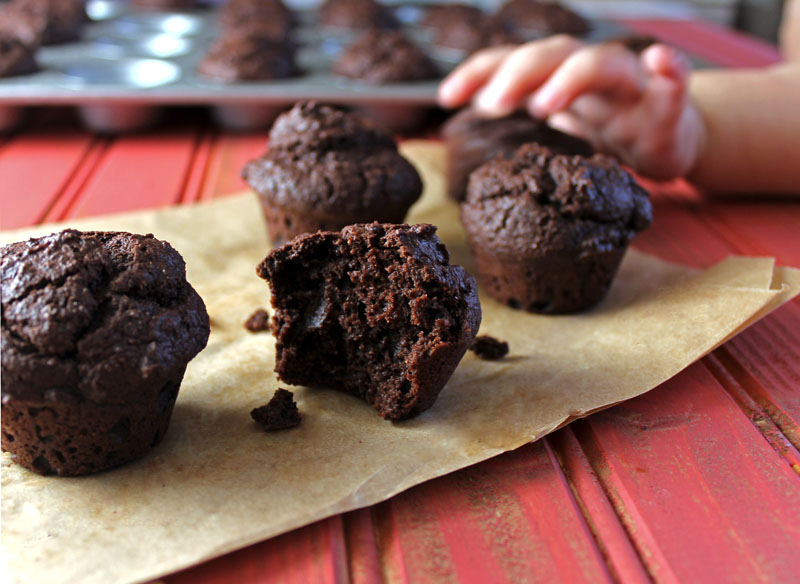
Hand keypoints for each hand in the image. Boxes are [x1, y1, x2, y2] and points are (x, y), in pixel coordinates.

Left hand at [438, 35, 705, 180]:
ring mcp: (629, 85)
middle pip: (552, 55)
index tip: (446, 97)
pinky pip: (674, 79)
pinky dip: (669, 68)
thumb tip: (458, 119)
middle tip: (490, 105)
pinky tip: (660, 60)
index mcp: (558, 78)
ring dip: (571, 77)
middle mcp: (591, 71)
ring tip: (544, 104)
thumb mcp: (556, 127)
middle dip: (517, 75)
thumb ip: (520, 117)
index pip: (513, 64)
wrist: (667, 136)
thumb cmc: (605, 130)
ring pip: (603, 63)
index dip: (479, 73)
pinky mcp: (669, 105)